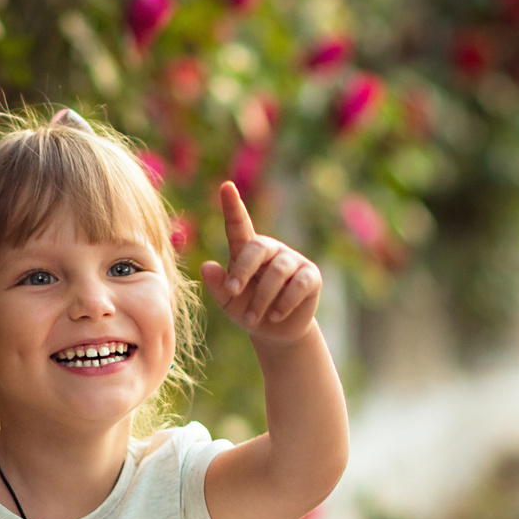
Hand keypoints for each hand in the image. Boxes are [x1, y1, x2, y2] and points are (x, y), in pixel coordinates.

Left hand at [201, 182, 322, 343]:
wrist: (275, 332)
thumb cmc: (248, 310)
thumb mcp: (228, 301)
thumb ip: (218, 285)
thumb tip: (206, 267)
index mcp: (247, 250)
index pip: (239, 225)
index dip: (233, 206)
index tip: (226, 186)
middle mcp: (271, 250)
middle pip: (257, 247)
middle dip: (243, 270)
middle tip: (233, 291)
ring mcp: (293, 261)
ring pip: (277, 272)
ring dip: (262, 298)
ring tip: (253, 318)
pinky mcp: (311, 276)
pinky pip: (298, 285)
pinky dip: (284, 302)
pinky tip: (275, 315)